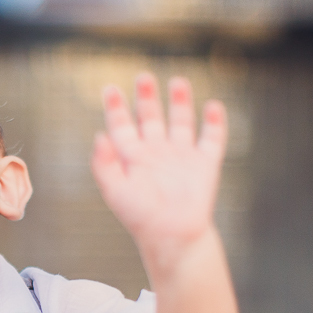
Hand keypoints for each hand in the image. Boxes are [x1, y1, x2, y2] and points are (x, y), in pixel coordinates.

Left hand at [91, 74, 226, 275]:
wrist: (173, 235)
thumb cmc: (141, 217)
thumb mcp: (115, 190)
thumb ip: (103, 163)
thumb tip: (99, 135)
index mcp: (133, 159)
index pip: (122, 128)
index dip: (115, 109)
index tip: (109, 89)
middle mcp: (157, 154)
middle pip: (150, 119)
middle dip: (146, 98)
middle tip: (143, 77)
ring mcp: (181, 157)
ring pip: (181, 122)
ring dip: (179, 102)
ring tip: (177, 81)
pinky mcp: (205, 164)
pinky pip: (212, 139)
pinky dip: (214, 123)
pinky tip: (213, 106)